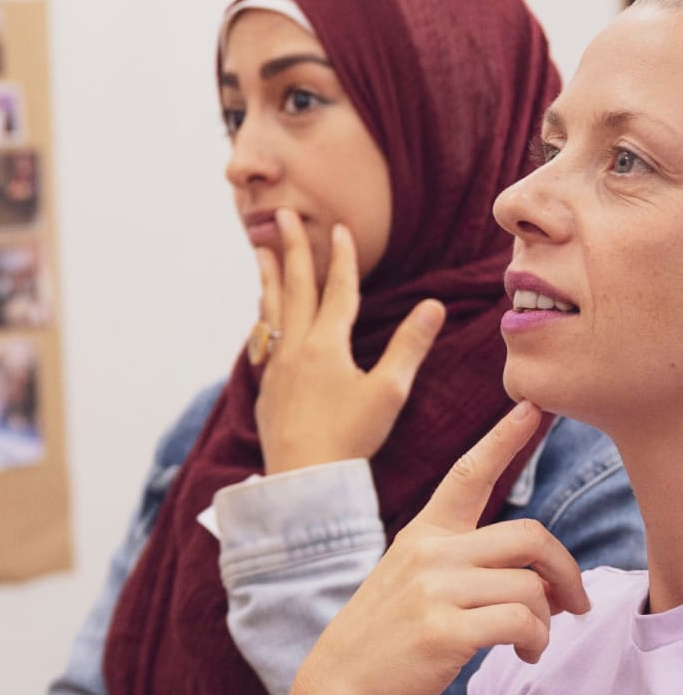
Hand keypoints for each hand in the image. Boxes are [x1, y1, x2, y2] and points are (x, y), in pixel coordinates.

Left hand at [253, 211, 444, 473]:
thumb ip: (409, 346)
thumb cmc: (350, 439)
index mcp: (327, 344)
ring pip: (271, 310)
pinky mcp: (267, 388)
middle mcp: (295, 348)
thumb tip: (433, 305)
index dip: (341, 257)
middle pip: (294, 288)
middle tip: (280, 215)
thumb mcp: (388, 391)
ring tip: (261, 252)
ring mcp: (276, 368)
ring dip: (270, 278)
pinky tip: (263, 317)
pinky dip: (264, 316)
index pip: (338, 289)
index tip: (339, 226)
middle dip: (291, 249)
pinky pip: (264, 338)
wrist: (303, 479)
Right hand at [286, 401, 589, 694]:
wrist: (338, 692)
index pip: (467, 475)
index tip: (533, 409)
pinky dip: (536, 643)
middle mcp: (428, 553)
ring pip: (530, 587)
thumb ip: (460, 567)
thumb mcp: (409, 585)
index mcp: (421, 535)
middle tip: (574, 601)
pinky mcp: (445, 630)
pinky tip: (523, 656)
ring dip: (548, 620)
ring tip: (532, 643)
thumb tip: (534, 579)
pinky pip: (523, 623)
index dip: (504, 438)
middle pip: (528, 536)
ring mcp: (434, 590)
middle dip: (566, 570)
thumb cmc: (382, 643)